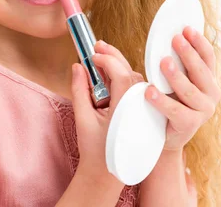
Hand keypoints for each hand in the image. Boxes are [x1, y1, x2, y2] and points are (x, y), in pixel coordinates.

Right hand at [70, 40, 143, 186]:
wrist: (107, 175)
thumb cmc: (95, 149)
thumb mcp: (83, 118)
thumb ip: (79, 90)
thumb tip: (77, 67)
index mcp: (126, 107)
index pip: (120, 74)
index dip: (106, 60)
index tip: (91, 55)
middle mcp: (138, 106)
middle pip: (129, 72)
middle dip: (113, 57)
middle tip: (97, 46)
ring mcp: (142, 110)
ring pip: (133, 79)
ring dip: (118, 66)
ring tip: (102, 58)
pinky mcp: (142, 113)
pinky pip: (135, 89)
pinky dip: (124, 78)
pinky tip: (112, 74)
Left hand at [143, 26, 220, 150]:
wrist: (163, 134)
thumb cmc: (168, 100)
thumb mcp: (173, 77)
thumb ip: (172, 59)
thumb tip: (164, 35)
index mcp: (208, 79)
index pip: (208, 57)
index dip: (199, 42)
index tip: (187, 29)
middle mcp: (211, 94)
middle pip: (201, 71)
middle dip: (188, 54)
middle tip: (175, 39)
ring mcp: (203, 110)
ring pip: (189, 91)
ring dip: (176, 76)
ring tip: (163, 62)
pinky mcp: (190, 125)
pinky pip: (175, 110)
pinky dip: (162, 101)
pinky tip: (149, 91)